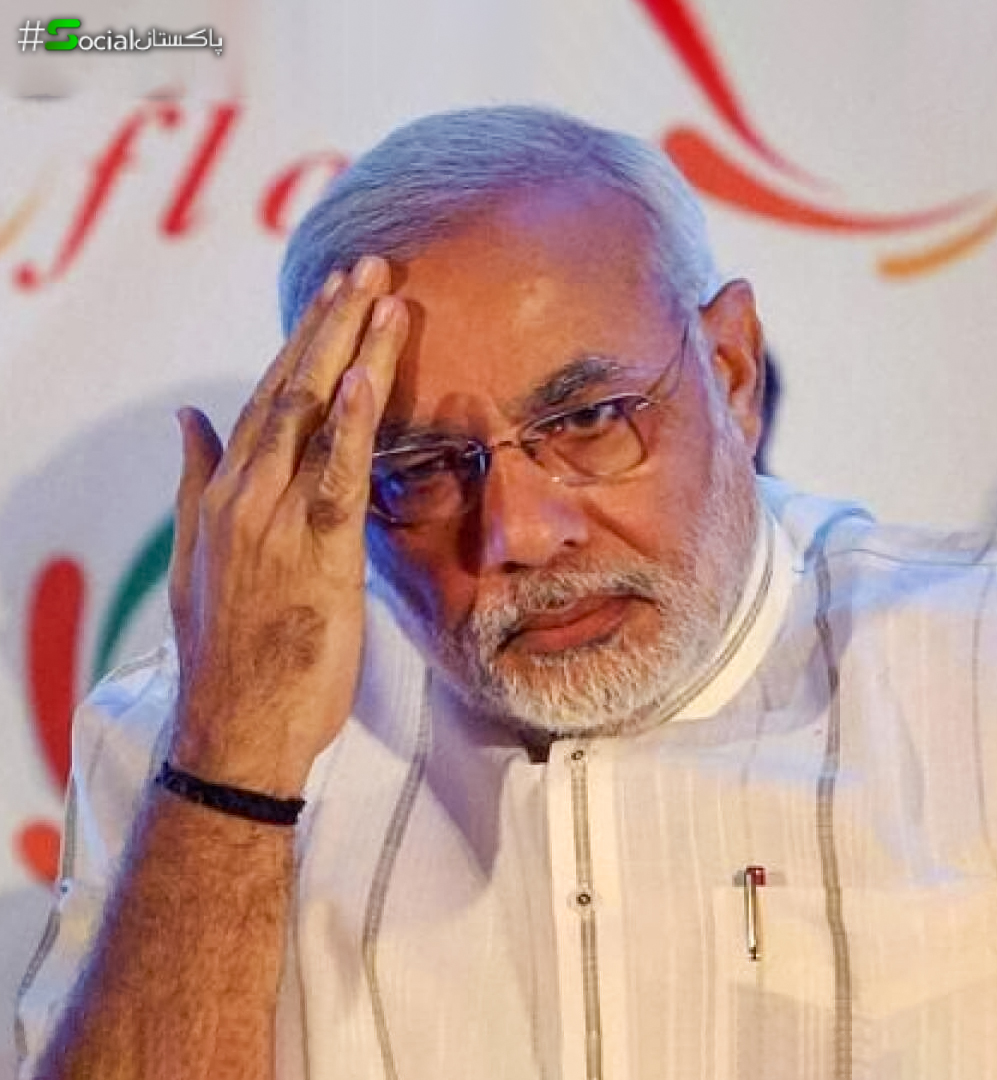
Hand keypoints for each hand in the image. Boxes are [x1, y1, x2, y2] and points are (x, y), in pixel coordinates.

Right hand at [167, 257, 405, 796]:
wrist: (232, 729)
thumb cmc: (227, 648)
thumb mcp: (196, 557)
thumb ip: (196, 479)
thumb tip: (188, 416)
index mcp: (225, 493)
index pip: (269, 397)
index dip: (304, 340)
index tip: (335, 294)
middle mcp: (246, 495)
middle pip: (292, 390)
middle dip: (331, 323)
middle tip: (367, 266)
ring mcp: (275, 522)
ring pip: (314, 419)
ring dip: (349, 351)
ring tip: (380, 294)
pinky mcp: (314, 558)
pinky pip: (335, 479)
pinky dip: (350, 426)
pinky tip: (365, 376)